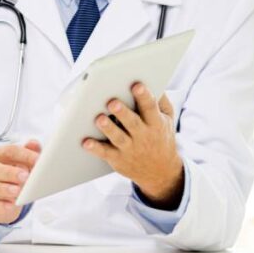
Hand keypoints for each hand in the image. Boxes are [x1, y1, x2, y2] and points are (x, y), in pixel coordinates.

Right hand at [0, 139, 40, 223]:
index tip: (38, 161)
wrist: (4, 198)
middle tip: (25, 177)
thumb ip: (29, 154)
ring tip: (17, 192)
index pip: (9, 151)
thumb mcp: (23, 164)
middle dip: (9, 172)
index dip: (24, 155)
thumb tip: (34, 143)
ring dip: (2, 189)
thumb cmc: (14, 177)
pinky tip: (10, 205)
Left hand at [82, 82, 183, 207]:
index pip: (150, 108)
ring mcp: (130, 148)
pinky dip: (95, 148)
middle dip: (122, 113)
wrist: (160, 171)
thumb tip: (156, 81)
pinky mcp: (118, 159)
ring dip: (108, 128)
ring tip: (99, 118)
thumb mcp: (168, 120)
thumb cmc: (160, 137)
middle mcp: (143, 136)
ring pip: (118, 138)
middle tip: (112, 102)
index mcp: (156, 123)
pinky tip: (85, 142)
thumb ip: (162, 102)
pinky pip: (105, 153)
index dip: (144, 96)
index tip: (136, 85)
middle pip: (132, 123)